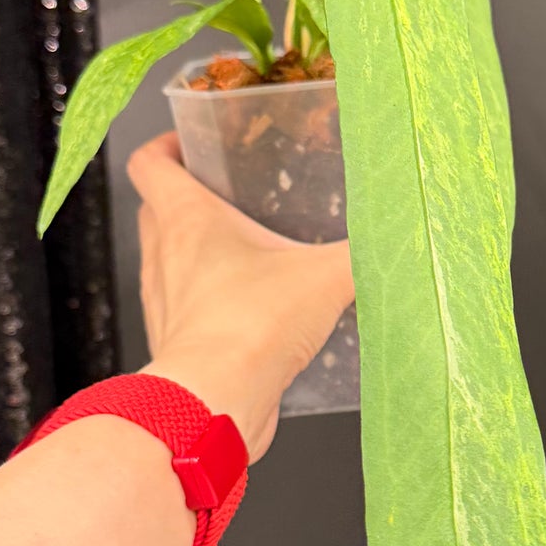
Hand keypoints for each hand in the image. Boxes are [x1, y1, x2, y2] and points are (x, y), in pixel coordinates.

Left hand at [128, 133, 354, 460]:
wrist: (216, 401)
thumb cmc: (250, 326)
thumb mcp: (326, 276)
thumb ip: (363, 252)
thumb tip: (398, 236)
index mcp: (186, 218)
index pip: (148, 162)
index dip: (163, 145)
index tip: (190, 145)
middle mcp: (163, 256)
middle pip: (154, 209)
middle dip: (186, 199)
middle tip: (227, 198)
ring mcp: (163, 302)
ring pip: (167, 261)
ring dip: (194, 254)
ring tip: (244, 256)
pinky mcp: (175, 344)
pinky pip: (184, 310)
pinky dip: (206, 303)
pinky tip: (248, 311)